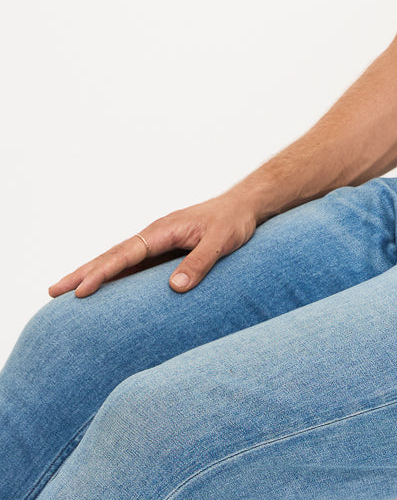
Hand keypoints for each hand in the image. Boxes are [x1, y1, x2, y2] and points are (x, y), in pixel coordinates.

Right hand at [47, 193, 258, 297]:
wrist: (242, 207)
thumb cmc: (232, 222)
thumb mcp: (221, 241)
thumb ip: (200, 262)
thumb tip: (175, 287)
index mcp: (162, 230)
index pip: (125, 254)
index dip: (102, 273)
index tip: (80, 290)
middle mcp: (153, 235)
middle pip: (110, 255)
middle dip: (82, 273)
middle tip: (52, 292)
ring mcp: (154, 243)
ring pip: (116, 260)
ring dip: (90, 274)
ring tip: (62, 291)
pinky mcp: (161, 252)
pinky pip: (130, 265)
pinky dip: (110, 275)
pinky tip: (98, 289)